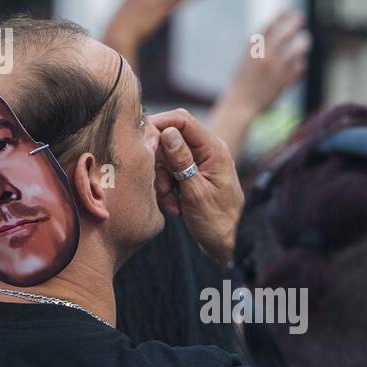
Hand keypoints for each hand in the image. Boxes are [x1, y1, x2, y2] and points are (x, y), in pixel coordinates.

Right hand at [150, 108, 243, 263]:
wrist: (224, 245)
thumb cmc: (215, 221)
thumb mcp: (195, 193)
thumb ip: (181, 161)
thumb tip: (167, 132)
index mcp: (214, 150)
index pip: (183, 121)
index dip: (160, 124)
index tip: (142, 140)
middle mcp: (207, 151)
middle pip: (171, 138)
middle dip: (159, 161)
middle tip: (159, 185)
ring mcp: (199, 163)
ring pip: (166, 157)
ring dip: (161, 179)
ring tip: (170, 202)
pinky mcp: (191, 174)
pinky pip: (169, 171)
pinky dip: (166, 187)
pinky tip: (174, 206)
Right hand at [223, 10, 310, 113]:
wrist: (241, 105)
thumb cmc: (240, 83)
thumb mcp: (243, 62)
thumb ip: (253, 49)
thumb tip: (261, 34)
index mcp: (252, 51)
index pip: (268, 28)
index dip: (278, 17)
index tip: (286, 9)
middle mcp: (265, 57)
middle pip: (283, 35)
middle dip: (293, 24)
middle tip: (301, 17)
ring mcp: (276, 69)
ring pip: (296, 50)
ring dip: (302, 43)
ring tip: (306, 39)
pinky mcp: (284, 82)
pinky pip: (298, 68)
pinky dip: (300, 64)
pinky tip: (300, 62)